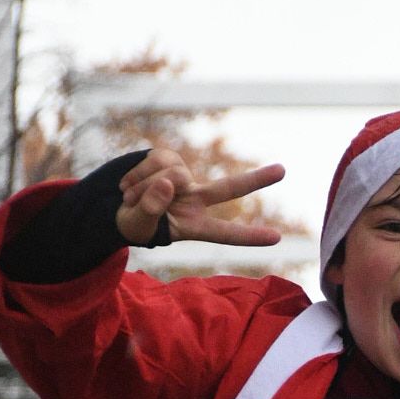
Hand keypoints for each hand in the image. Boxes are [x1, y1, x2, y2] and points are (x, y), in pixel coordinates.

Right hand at [116, 149, 285, 247]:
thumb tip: (168, 182)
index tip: (277, 238)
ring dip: (144, 186)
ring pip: (172, 175)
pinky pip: (156, 160)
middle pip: (229, 188)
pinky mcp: (169, 160)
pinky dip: (139, 173)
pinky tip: (129, 184)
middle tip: (284, 170)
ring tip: (130, 198)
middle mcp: (195, 200)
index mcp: (193, 226)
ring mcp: (183, 178)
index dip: (248, 236)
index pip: (224, 233)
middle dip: (256, 179)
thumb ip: (150, 208)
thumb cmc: (133, 224)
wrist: (115, 206)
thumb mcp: (137, 225)